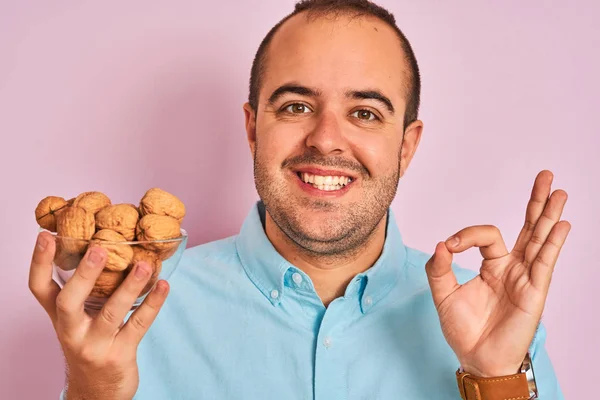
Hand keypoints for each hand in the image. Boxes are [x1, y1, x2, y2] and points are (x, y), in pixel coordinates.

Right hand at [28, 231, 169, 399]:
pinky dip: (153, 304)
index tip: (46, 236)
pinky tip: (163, 286)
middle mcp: (71, 331)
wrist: (98, 392)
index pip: (39, 289)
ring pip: (110, 313)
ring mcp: (95, 345)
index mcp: (60, 317)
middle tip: (98, 249)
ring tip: (144, 264)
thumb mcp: (79, 320)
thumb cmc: (91, 344)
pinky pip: (138, 325)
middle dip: (83, 274)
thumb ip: (87, 291)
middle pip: (68, 302)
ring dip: (129, 287)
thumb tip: (107, 245)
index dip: (39, 263)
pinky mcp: (119, 355)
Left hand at [425, 170, 570, 376]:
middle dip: (536, 202)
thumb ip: (439, 269)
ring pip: (540, 240)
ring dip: (549, 215)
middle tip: (544, 175)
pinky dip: (552, 243)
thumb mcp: (443, 295)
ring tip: (558, 191)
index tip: (450, 246)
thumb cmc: (464, 330)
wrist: (476, 359)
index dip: (467, 235)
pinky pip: (544, 263)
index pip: (486, 235)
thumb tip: (441, 243)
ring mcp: (526, 278)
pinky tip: (562, 224)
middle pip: (528, 228)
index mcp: (492, 266)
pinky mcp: (534, 292)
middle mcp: (513, 268)